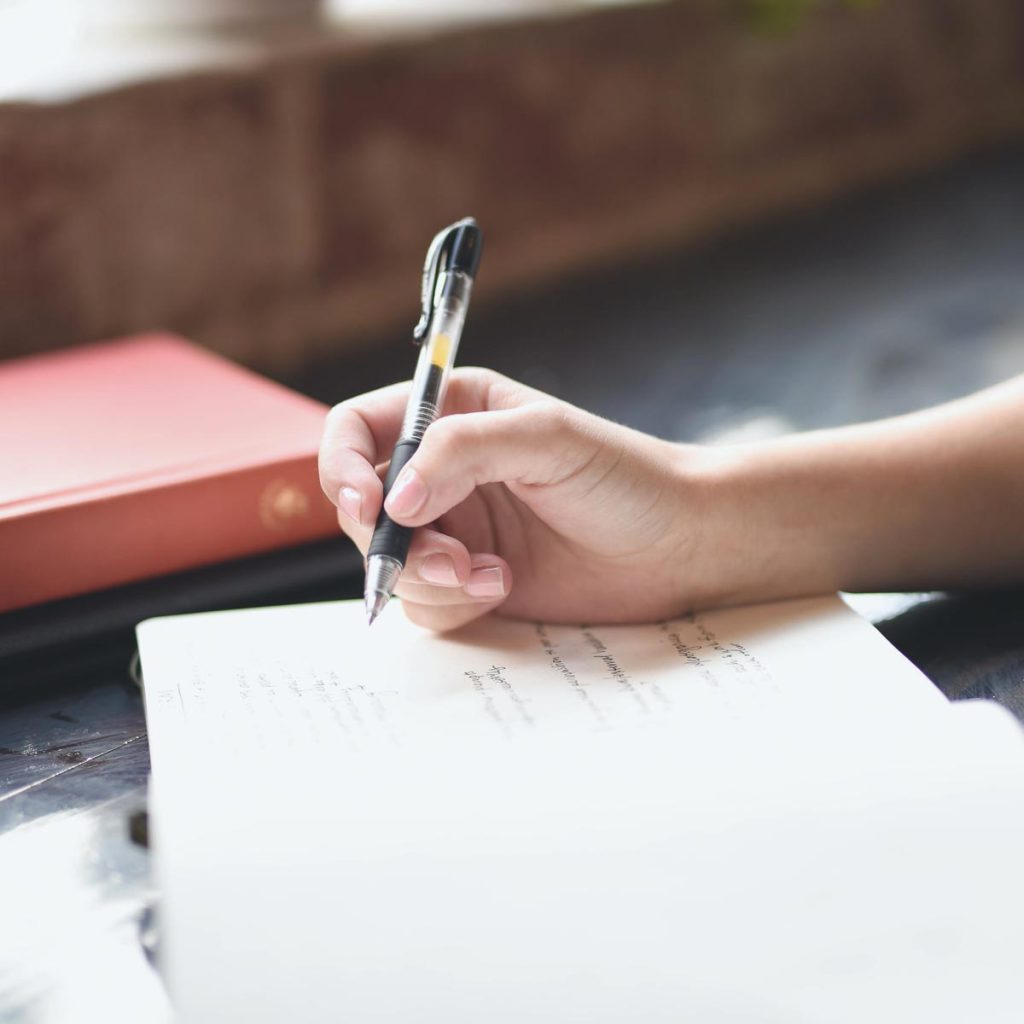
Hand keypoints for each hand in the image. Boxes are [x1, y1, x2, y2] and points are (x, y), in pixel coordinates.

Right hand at [318, 368, 702, 630]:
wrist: (679, 546)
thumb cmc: (626, 477)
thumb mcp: (547, 439)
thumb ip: (463, 451)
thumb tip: (393, 499)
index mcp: (452, 415)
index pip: (357, 431)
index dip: (342, 467)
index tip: (367, 505)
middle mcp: (442, 472)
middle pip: (364, 507)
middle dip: (394, 542)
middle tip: (449, 558)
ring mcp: (455, 530)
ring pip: (389, 563)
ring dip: (427, 578)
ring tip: (490, 576)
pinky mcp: (470, 582)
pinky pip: (424, 603)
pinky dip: (453, 604)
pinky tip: (503, 588)